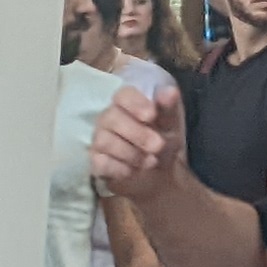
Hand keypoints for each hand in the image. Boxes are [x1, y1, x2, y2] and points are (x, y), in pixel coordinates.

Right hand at [88, 81, 184, 198]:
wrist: (159, 173)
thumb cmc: (162, 140)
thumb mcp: (171, 124)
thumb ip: (169, 108)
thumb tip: (170, 92)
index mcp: (127, 103)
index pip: (123, 95)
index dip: (135, 103)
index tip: (151, 115)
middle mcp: (108, 118)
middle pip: (112, 118)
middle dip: (138, 134)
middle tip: (158, 145)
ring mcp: (99, 139)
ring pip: (105, 141)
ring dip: (131, 153)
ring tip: (151, 162)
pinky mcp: (96, 162)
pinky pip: (100, 163)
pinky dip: (119, 169)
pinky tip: (133, 171)